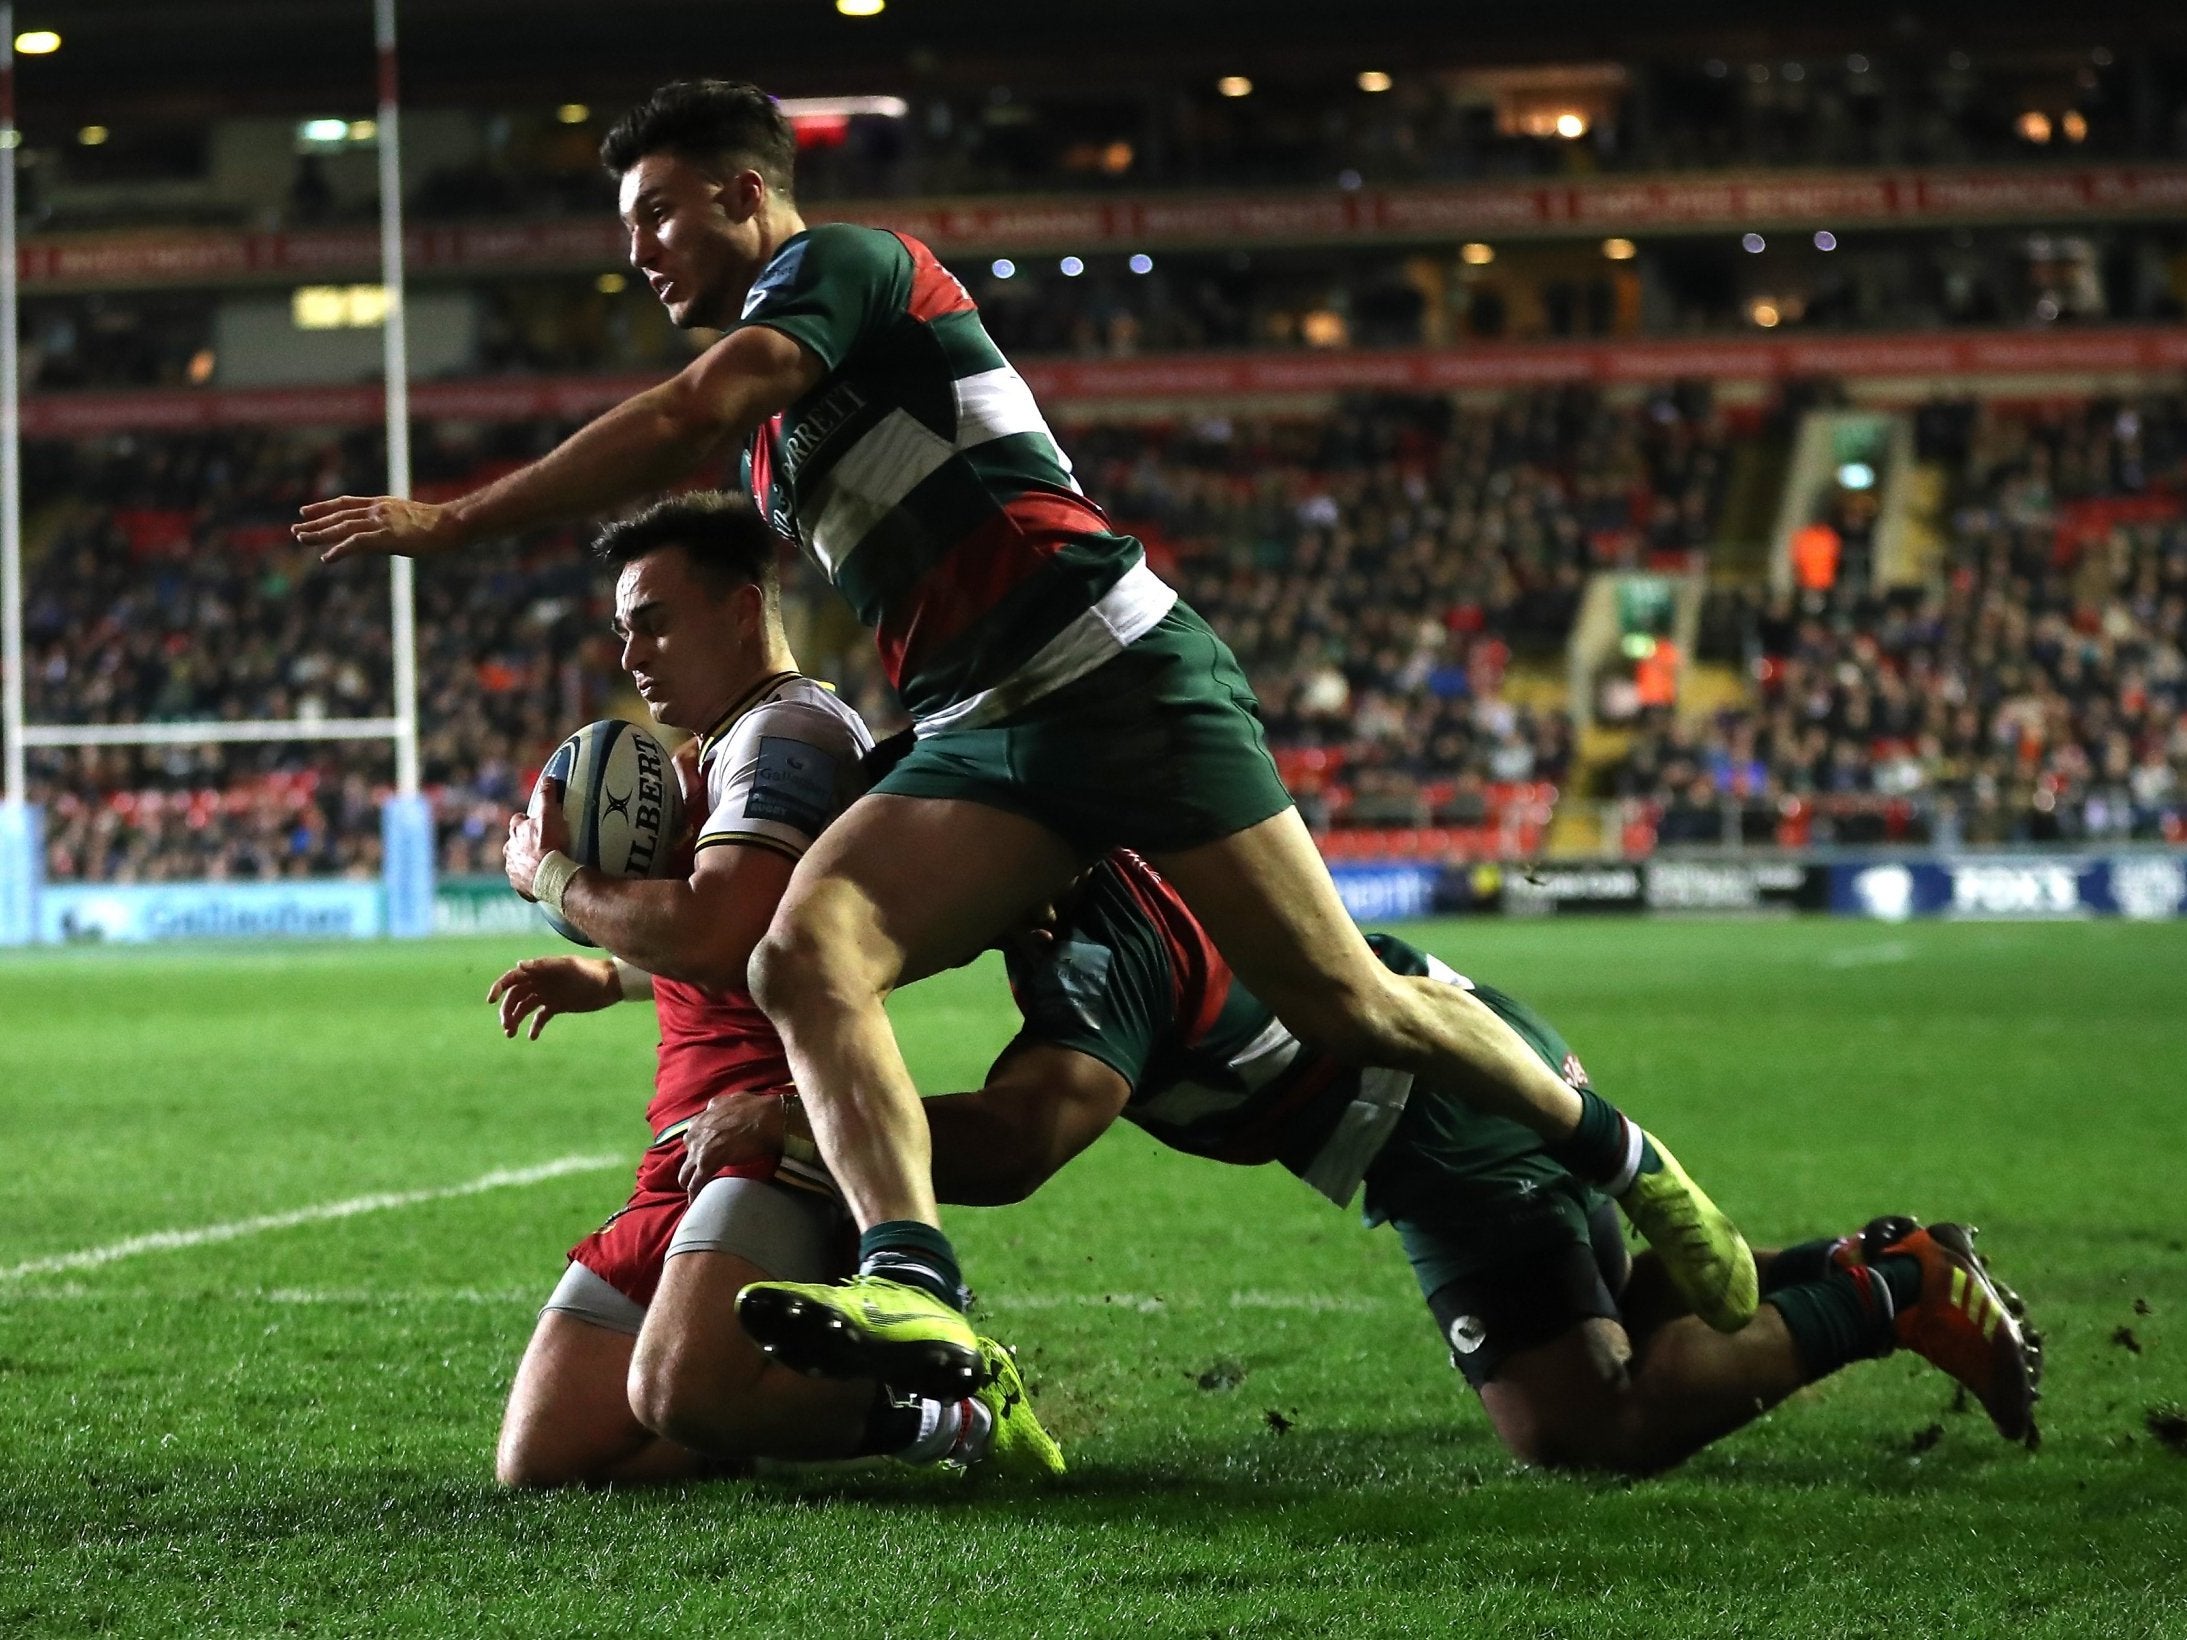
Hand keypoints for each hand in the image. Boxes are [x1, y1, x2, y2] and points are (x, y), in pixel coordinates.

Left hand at [294, 495, 467, 564]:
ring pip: (341, 527)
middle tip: (295, 529)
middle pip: (338, 515)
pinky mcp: (385, 537)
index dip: (324, 507)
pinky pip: (355, 543)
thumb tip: (388, 534)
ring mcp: (380, 522)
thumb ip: (393, 523)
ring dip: (319, 534)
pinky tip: (326, 558)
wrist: (452, 524)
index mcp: (382, 504)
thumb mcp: (411, 519)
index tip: (305, 510)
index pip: (346, 503)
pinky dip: (339, 550)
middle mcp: (377, 510)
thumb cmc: (439, 525)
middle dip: (315, 522)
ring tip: (301, 539)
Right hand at [487, 956, 619, 1039]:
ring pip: (524, 1008)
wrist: (611, 984)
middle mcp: (541, 982)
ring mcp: (548, 994)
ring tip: (512, 1034)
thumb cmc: (591, 972)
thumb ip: (544, 965)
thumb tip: (519, 964)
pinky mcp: (557, 1006)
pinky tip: (532, 1037)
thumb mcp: (568, 967)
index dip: (499, 987)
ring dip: (516, 1020)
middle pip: (515, 996)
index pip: (513, 977)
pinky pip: (540, 1017)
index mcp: (540, 970)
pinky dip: (534, 1027)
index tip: (491, 1000)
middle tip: (506, 1027)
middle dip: (507, 1010)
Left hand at [503, 799, 571, 899]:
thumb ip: (547, 796)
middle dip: (523, 843)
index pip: (518, 820)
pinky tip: (540, 879)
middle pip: (514, 843)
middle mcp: (510, 850)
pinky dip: (529, 880)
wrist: (550, 875)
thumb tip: (547, 779)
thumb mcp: (550, 815)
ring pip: (516, 862)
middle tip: (539, 845)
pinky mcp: (518, 885)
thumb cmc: (550, 843)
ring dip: (525, 862)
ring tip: (541, 865)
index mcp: (516, 831)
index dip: (527, 821)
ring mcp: (513, 869)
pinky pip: (522, 881)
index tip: (536, 822)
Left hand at [678, 1094, 785, 1196]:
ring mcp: (699, 1150)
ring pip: (685, 1172)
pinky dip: (694, 1193)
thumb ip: (719, 1106)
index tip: (706, 1153)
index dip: (700, 1145)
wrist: (766, 1119)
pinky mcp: (707, 1164)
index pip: (693, 1136)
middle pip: (688, 1155)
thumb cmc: (755, 1108)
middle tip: (702, 1172)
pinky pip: (695, 1183)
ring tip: (694, 1191)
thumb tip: (715, 1108)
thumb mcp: (732, 1099)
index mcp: (701, 1119)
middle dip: (693, 1164)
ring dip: (689, 1181)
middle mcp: (695, 1133)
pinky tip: (695, 1201)